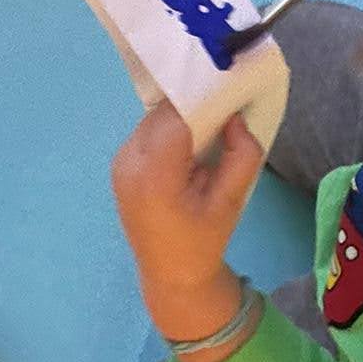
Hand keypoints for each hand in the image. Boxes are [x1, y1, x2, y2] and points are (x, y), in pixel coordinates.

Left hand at [112, 102, 263, 350]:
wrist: (170, 274)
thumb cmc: (203, 241)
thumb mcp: (231, 201)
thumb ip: (241, 156)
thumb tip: (236, 118)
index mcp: (155, 176)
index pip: (177, 117)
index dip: (203, 98)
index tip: (230, 87)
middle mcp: (129, 163)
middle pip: (163, 114)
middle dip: (194, 106)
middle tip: (226, 107)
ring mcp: (120, 163)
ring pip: (154, 120)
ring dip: (182, 118)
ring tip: (211, 127)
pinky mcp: (121, 165)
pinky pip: (148, 133)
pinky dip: (170, 130)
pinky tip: (191, 144)